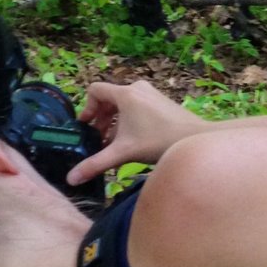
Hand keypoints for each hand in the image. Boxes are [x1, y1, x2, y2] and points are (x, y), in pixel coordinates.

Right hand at [67, 79, 203, 184]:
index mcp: (126, 94)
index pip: (95, 90)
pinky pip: (136, 106)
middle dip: (100, 118)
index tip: (86, 128)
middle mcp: (137, 88)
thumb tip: (70, 179)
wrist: (196, 138)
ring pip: (123, 103)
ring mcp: (151, 94)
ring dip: (114, 121)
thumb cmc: (158, 141)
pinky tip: (132, 141)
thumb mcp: (123, 152)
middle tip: (98, 139)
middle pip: (109, 98)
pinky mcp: (161, 101)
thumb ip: (96, 164)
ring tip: (114, 143)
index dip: (86, 108)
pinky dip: (128, 120)